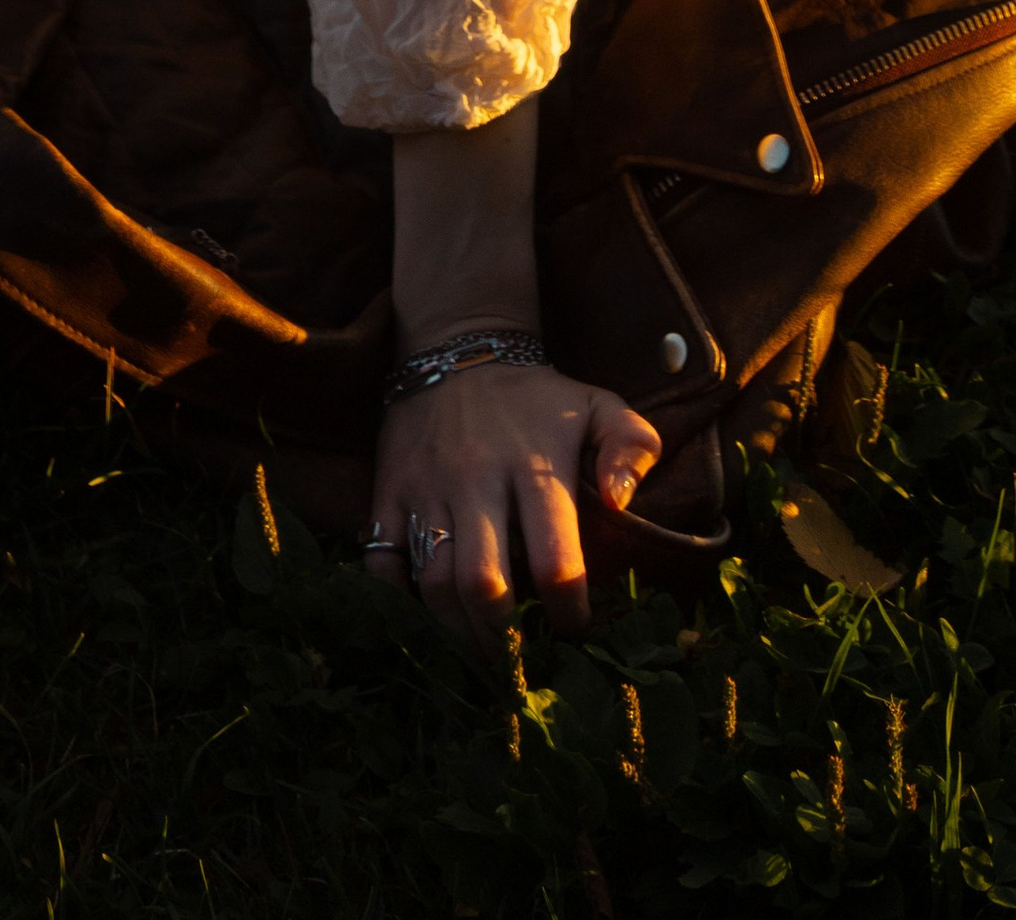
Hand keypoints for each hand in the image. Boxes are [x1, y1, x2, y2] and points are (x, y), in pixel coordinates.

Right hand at [365, 356, 658, 673]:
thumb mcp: (599, 404)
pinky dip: (396, 601)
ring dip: (456, 632)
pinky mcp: (388, 490)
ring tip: (479, 658)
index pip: (555, 558)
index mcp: (534, 467)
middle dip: (503, 639)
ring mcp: (427, 487)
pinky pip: (382, 560)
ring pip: (433, 580)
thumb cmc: (537, 396)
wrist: (456, 347)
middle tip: (518, 667)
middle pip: (483, 581)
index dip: (568, 610)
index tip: (573, 629)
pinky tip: (424, 621)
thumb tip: (622, 502)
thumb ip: (633, 447)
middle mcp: (477, 480)